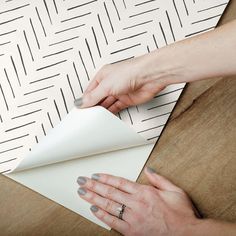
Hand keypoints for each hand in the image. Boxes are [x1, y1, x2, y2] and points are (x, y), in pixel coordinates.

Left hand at [77, 167, 200, 235]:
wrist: (187, 235)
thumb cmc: (181, 214)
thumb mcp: (175, 191)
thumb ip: (159, 179)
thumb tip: (148, 170)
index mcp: (145, 193)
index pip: (120, 182)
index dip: (106, 178)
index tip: (96, 175)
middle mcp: (137, 204)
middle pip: (110, 192)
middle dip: (94, 185)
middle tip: (82, 181)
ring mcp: (133, 218)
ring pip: (108, 205)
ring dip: (93, 197)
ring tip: (82, 192)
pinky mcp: (132, 231)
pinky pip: (113, 222)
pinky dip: (102, 215)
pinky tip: (94, 209)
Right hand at [80, 56, 166, 112]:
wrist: (149, 77)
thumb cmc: (130, 72)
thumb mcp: (105, 85)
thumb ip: (93, 96)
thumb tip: (81, 102)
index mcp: (103, 76)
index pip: (90, 90)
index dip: (85, 100)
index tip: (80, 109)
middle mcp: (111, 84)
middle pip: (98, 98)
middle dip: (93, 106)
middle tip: (87, 115)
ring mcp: (119, 92)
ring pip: (107, 104)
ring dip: (102, 110)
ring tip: (95, 118)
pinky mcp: (127, 100)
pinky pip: (116, 108)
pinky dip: (111, 113)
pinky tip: (106, 117)